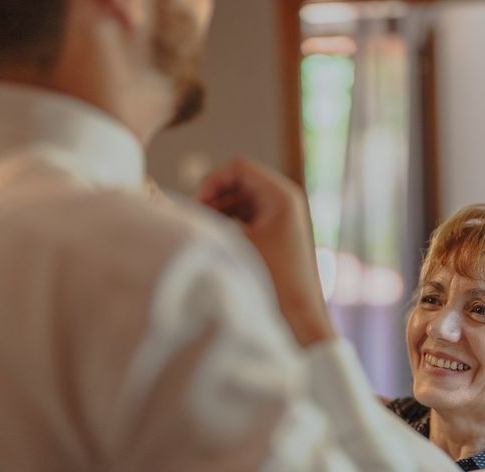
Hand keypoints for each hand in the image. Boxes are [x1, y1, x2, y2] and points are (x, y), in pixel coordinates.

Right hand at [197, 159, 335, 346]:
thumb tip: (185, 206)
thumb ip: (211, 219)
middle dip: (214, 196)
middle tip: (195, 219)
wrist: (299, 316)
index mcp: (281, 195)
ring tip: (203, 230)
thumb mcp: (235, 244)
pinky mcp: (280, 232)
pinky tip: (216, 238)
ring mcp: (285, 217)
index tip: (196, 205)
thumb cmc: (271, 280)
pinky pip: (250, 215)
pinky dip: (231, 221)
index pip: (239, 167)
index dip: (213, 180)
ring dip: (220, 209)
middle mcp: (286, 201)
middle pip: (240, 181)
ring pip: (243, 199)